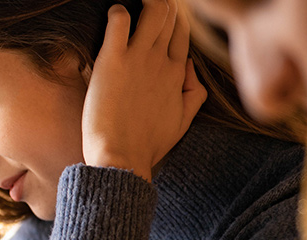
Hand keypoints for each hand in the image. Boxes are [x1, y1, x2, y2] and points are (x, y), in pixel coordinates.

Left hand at [81, 0, 205, 180]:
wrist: (123, 157)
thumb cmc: (148, 144)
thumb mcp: (182, 120)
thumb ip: (194, 92)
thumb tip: (190, 67)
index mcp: (178, 73)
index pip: (181, 34)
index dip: (175, 20)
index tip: (164, 15)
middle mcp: (161, 61)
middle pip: (169, 18)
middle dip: (162, 6)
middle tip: (149, 3)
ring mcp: (138, 58)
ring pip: (152, 13)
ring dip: (147, 3)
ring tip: (138, 2)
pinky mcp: (113, 61)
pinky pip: (119, 23)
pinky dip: (118, 12)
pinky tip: (115, 12)